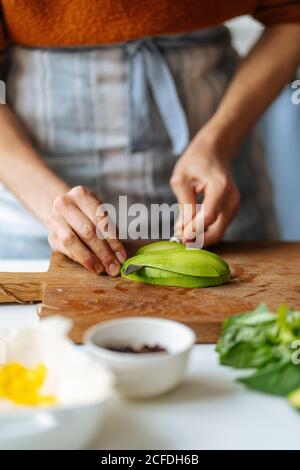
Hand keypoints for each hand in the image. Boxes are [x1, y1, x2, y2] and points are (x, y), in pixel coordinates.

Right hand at [47, 186, 126, 275]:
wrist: (62, 210)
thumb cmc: (87, 213)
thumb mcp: (99, 213)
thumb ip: (110, 230)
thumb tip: (119, 255)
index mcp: (81, 195)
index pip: (100, 220)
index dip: (113, 241)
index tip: (122, 257)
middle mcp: (65, 204)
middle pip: (87, 231)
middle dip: (103, 252)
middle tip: (114, 267)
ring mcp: (55, 219)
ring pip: (72, 241)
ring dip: (89, 258)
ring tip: (101, 269)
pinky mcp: (51, 235)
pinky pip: (66, 249)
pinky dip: (80, 259)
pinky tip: (91, 266)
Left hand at [170, 132, 239, 246]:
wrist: (214, 151)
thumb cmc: (195, 161)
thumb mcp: (181, 178)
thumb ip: (184, 203)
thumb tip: (182, 229)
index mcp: (220, 186)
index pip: (209, 215)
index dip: (194, 229)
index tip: (179, 236)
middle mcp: (232, 197)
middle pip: (217, 229)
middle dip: (198, 239)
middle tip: (179, 240)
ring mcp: (234, 204)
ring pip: (218, 231)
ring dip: (200, 236)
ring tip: (181, 232)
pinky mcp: (232, 210)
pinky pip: (219, 226)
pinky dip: (205, 230)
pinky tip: (191, 225)